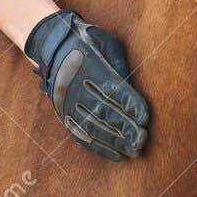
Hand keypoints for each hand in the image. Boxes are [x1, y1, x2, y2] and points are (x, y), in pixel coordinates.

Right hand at [23, 9, 149, 160]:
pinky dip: (99, 147)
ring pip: (94, 127)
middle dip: (125, 128)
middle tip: (142, 139)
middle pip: (104, 112)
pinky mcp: (64, 114)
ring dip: (115, 141)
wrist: (52, 45)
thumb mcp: (106, 44)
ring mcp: (67, 103)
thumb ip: (120, 66)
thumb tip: (134, 91)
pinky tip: (115, 154)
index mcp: (88, 67)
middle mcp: (76, 87)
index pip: (113, 90)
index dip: (130, 105)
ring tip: (134, 150)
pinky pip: (81, 135)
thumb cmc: (87, 42)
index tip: (144, 118)